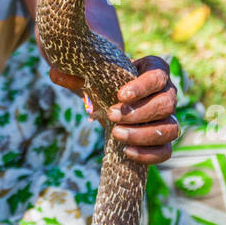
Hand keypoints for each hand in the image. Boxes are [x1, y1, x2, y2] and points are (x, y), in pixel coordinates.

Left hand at [49, 55, 179, 164]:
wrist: (112, 95)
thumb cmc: (105, 80)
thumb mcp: (92, 74)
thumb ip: (76, 74)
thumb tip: (54, 74)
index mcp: (155, 70)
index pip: (159, 74)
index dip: (143, 86)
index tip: (120, 94)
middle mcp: (168, 93)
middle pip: (167, 103)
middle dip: (138, 112)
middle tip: (111, 115)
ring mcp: (168, 118)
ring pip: (171, 129)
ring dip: (143, 134)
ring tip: (116, 134)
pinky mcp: (163, 140)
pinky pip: (166, 151)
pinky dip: (149, 154)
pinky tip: (126, 152)